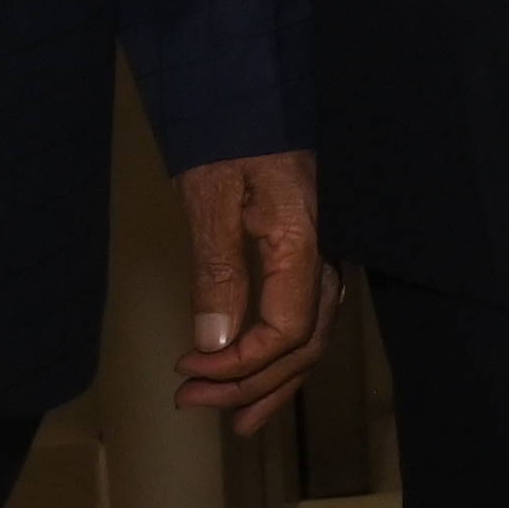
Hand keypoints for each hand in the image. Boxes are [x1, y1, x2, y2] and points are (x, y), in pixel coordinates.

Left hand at [175, 151, 331, 433]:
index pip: (285, 330)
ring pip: (312, 337)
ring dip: (272, 382)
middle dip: (250, 384)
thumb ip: (218, 269)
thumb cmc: (228, 134)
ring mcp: (320, 252)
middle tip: (192, 402)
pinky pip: (305, 316)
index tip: (185, 369)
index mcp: (302, 242)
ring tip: (236, 422)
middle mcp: (323, 254)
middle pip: (304, 343)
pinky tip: (259, 372)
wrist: (250, 86)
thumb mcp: (211, 197)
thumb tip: (214, 342)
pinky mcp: (307, 248)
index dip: (238, 364)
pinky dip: (282, 354)